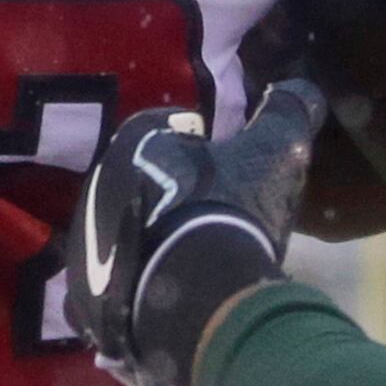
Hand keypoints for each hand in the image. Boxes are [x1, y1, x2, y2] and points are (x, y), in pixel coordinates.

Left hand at [70, 80, 321, 385]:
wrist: (196, 298)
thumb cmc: (230, 211)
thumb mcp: (274, 152)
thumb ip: (286, 113)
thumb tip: (300, 86)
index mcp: (135, 140)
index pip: (174, 129)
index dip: (209, 146)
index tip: (233, 172)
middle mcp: (98, 181)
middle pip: (148, 178)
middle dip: (178, 192)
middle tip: (218, 216)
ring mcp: (86, 240)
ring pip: (130, 227)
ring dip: (157, 234)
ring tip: (197, 258)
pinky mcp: (84, 289)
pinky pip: (114, 277)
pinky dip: (137, 279)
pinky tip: (170, 289)